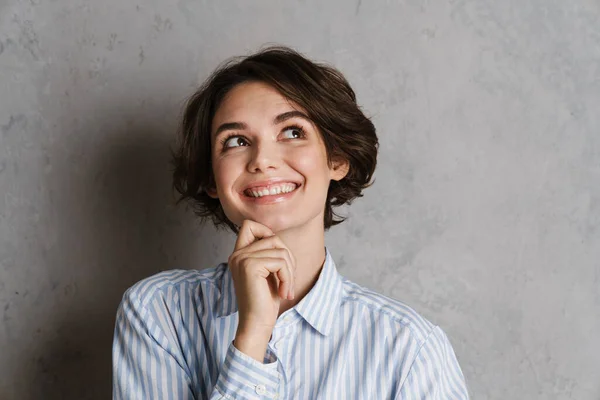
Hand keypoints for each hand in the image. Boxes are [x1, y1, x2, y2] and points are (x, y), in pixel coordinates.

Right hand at [228, 219, 295, 360]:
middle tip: (288, 279)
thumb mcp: (268, 272)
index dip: (267, 233)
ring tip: (287, 288)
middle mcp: (237, 254)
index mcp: (239, 254)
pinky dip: (288, 278)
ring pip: (280, 250)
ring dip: (290, 271)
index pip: (249, 224)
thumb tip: (278, 238)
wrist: (257, 324)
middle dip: (287, 257)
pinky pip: (280, 262)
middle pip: (273, 237)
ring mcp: (242, 259)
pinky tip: (284, 293)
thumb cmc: (265, 301)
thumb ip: (269, 253)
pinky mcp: (250, 266)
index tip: (277, 258)